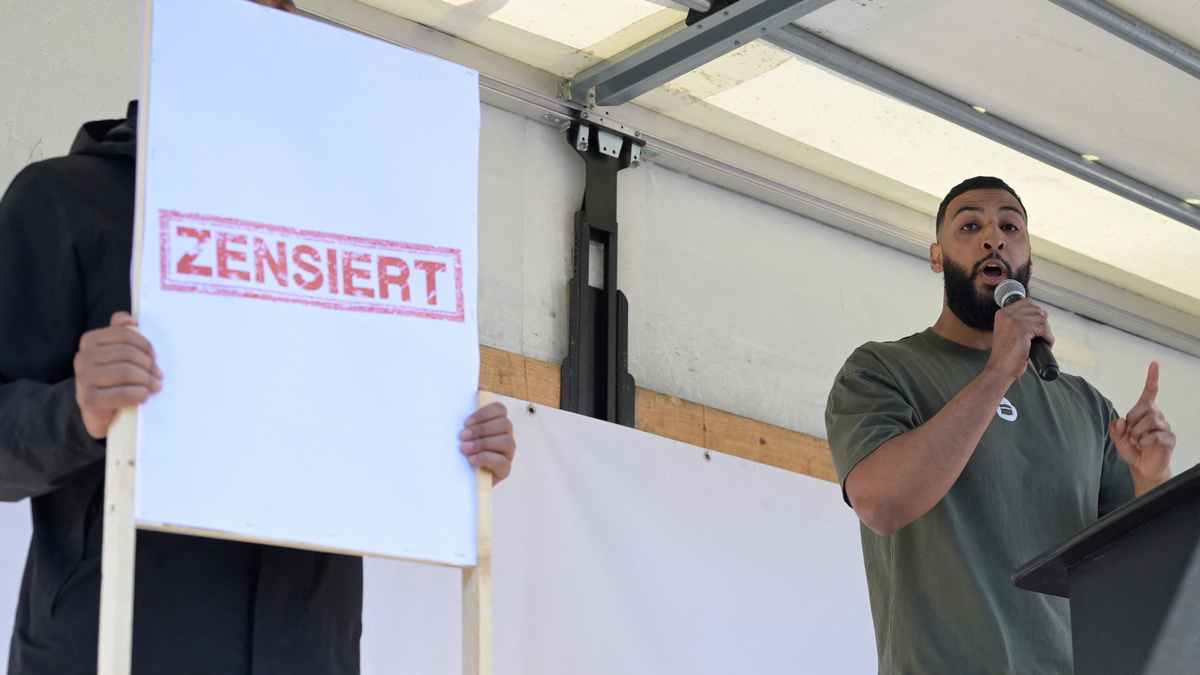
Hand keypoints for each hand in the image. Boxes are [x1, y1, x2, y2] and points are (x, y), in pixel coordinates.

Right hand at [73, 312, 162, 438]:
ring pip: (126, 372)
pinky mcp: (88, 400)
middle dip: (149, 365)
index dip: (145, 346)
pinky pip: (123, 393)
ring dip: (147, 380)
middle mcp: (82, 357)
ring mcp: (83, 379)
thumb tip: (130, 319)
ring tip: (154, 386)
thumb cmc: (115, 379)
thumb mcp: (118, 353)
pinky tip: (144, 396)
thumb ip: (122, 332)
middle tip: (158, 376)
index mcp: (90, 340)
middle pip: (127, 353)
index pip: (126, 334)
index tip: (154, 357)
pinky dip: (139, 394)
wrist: (101, 413)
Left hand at [460, 396, 514, 482]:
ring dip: (483, 444)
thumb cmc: (462, 448)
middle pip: (504, 424)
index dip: (484, 413)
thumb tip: (481, 387)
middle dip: (481, 430)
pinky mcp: (505, 469)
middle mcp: (506, 436)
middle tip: (462, 436)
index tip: (465, 422)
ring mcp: (508, 453)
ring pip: (506, 441)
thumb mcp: (464, 428)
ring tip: (464, 449)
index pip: (500, 409)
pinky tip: (472, 460)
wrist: (458, 476)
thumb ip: (471, 407)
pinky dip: (486, 459)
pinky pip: (502, 461)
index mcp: (497, 422)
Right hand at [988, 298, 1053, 379]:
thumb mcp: (1012, 332)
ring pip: (1043, 320)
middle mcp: (1007, 314)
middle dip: (1043, 324)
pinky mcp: (1023, 329)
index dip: (1037, 313)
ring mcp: (1015, 320)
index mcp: (1003, 313)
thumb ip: (1024, 320)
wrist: (1001, 367)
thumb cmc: (1008, 353)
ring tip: (1043, 342)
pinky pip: (1045, 331)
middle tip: (1041, 337)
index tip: (1037, 325)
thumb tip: (1045, 312)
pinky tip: (1045, 345)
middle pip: (1037, 310)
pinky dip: (1049, 339)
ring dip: (1047, 332)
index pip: (1028, 302)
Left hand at [1109, 362, 1173, 493]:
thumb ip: (1115, 428)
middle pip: (1146, 406)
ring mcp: (1165, 427)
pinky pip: (1156, 435)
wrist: (1141, 467)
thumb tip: (1120, 421)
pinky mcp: (1169, 439)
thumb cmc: (1131, 449)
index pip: (1150, 392)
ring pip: (1151, 420)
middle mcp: (1157, 416)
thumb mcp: (1117, 438)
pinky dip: (1144, 441)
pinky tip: (1143, 446)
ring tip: (1136, 441)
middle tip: (1130, 433)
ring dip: (1138, 432)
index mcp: (1144, 412)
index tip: (1154, 363)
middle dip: (1133, 419)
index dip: (1152, 378)